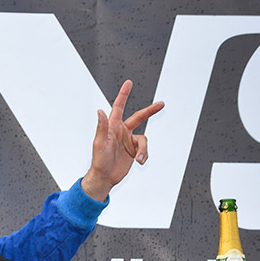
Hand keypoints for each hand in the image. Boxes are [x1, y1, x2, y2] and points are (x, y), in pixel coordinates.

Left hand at [81, 79, 164, 201]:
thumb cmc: (99, 160)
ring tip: (138, 159)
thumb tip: (100, 111)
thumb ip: (102, 126)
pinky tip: (138, 161)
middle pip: (138, 117)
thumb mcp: (100, 143)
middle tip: (161, 104)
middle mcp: (121, 131)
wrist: (105, 177)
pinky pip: (144, 149)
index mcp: (112, 127)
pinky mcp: (134, 150)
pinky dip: (143, 155)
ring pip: (144, 139)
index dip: (123, 95)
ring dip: (143, 149)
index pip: (118, 107)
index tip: (129, 83)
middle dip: (150, 111)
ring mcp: (128, 141)